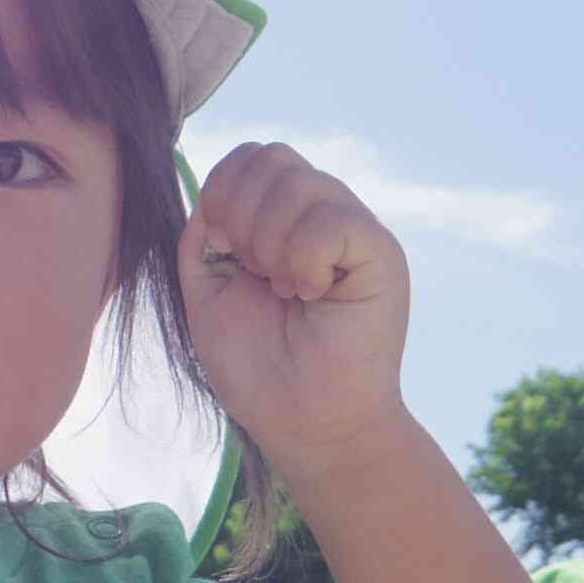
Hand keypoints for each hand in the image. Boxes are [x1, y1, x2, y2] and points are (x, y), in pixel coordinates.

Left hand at [178, 143, 410, 466]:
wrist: (306, 426)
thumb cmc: (260, 372)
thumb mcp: (208, 295)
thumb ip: (203, 240)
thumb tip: (208, 194)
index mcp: (283, 222)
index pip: (251, 159)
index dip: (224, 193)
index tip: (228, 255)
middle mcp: (322, 217)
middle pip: (271, 157)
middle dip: (243, 216)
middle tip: (259, 277)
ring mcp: (354, 230)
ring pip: (298, 182)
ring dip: (272, 244)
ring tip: (288, 292)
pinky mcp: (380, 252)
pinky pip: (330, 219)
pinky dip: (303, 259)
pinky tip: (311, 295)